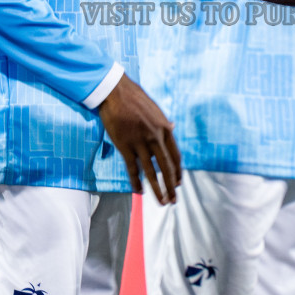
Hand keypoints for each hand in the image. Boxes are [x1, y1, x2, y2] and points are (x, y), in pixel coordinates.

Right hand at [97, 75, 180, 204]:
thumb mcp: (155, 110)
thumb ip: (163, 123)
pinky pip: (133, 168)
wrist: (116, 92)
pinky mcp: (125, 145)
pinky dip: (136, 181)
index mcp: (165, 129)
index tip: (179, 183)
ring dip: (157, 189)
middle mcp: (155, 137)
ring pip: (151, 172)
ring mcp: (140, 142)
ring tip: (162, 202)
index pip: (175, 156)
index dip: (178, 172)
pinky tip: (139, 191)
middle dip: (171, 186)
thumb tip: (172, 128)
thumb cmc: (135, 99)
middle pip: (166, 167)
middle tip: (173, 200)